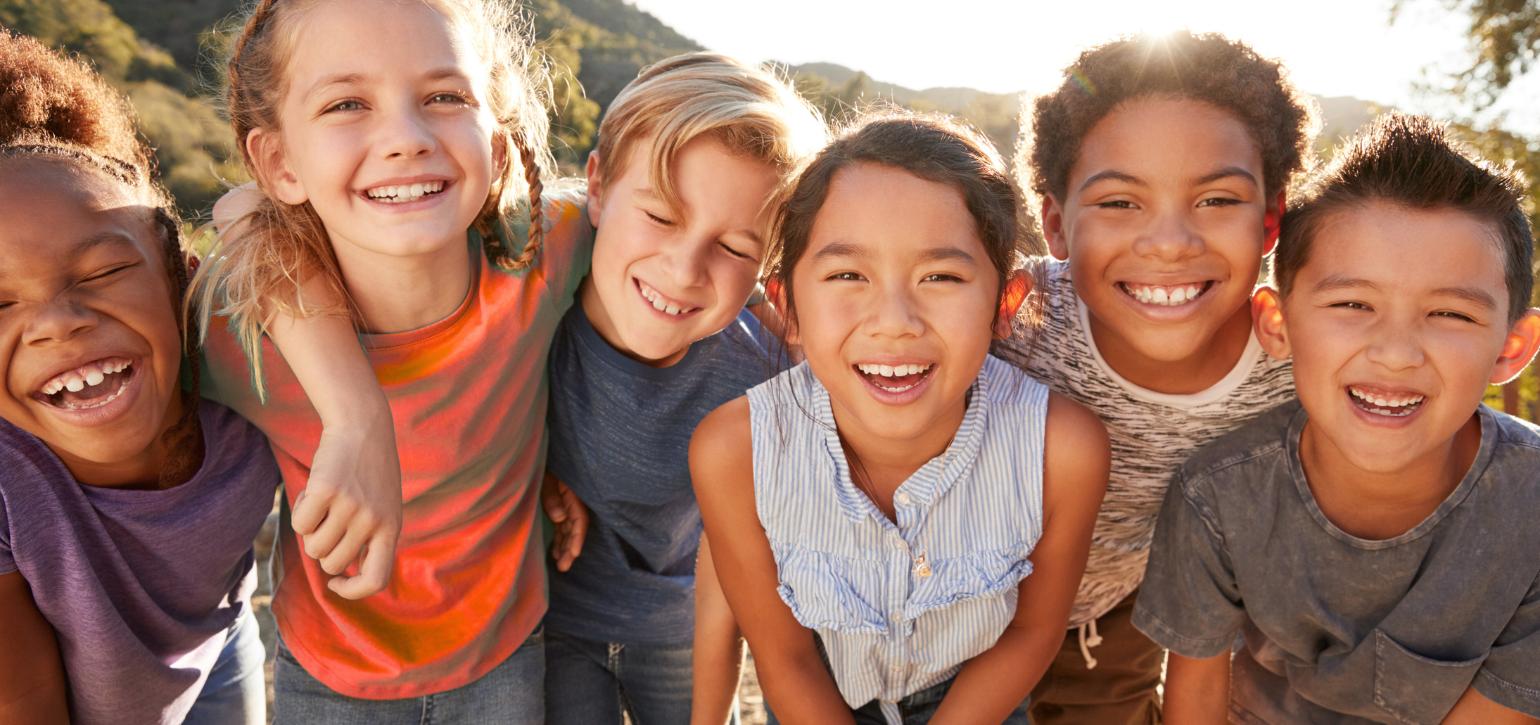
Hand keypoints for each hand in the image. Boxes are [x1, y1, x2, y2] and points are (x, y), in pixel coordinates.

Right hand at [293, 413, 401, 598]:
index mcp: (391, 528)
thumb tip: (342, 572)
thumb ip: (372, 539)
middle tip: (329, 519)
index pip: (376, 580)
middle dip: (323, 547)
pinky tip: (314, 491)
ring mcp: (350, 507)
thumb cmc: (369, 471)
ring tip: (325, 502)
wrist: (363, 426)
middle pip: (331, 563)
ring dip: (310, 529)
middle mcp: (373, 521)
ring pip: (313, 547)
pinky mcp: (326, 491)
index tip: (337, 581)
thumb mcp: (384, 506)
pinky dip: (300, 510)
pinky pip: (299, 524)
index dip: (353, 590)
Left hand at [542, 473, 588, 571]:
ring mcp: (566, 505)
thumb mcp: (546, 478)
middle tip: (564, 567)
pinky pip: (562, 526)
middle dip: (571, 549)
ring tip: (560, 564)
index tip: (576, 553)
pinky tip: (555, 552)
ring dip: (565, 547)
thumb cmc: (544, 465)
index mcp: (573, 494)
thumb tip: (560, 518)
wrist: (540, 455)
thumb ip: (552, 497)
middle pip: (575, 528)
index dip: (578, 537)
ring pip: (568, 530)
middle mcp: (573, 502)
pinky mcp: (559, 506)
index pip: (580, 519)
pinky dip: (560, 539)